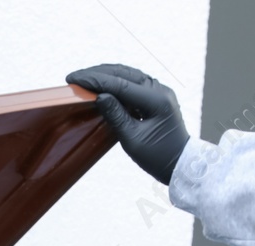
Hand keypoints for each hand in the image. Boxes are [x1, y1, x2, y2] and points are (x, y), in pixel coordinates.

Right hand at [66, 64, 189, 184]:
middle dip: (97, 73)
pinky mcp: (156, 96)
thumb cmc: (158, 157)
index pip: (119, 83)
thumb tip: (99, 96)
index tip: (74, 79)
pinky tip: (102, 85)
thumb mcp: (133, 140)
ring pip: (128, 74)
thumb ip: (116, 116)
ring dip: (105, 75)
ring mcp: (159, 91)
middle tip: (74, 77)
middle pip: (123, 73)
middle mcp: (159, 90)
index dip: (94, 80)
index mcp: (156, 100)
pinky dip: (115, 81)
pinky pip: (133, 82)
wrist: (181, 163)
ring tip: (84, 79)